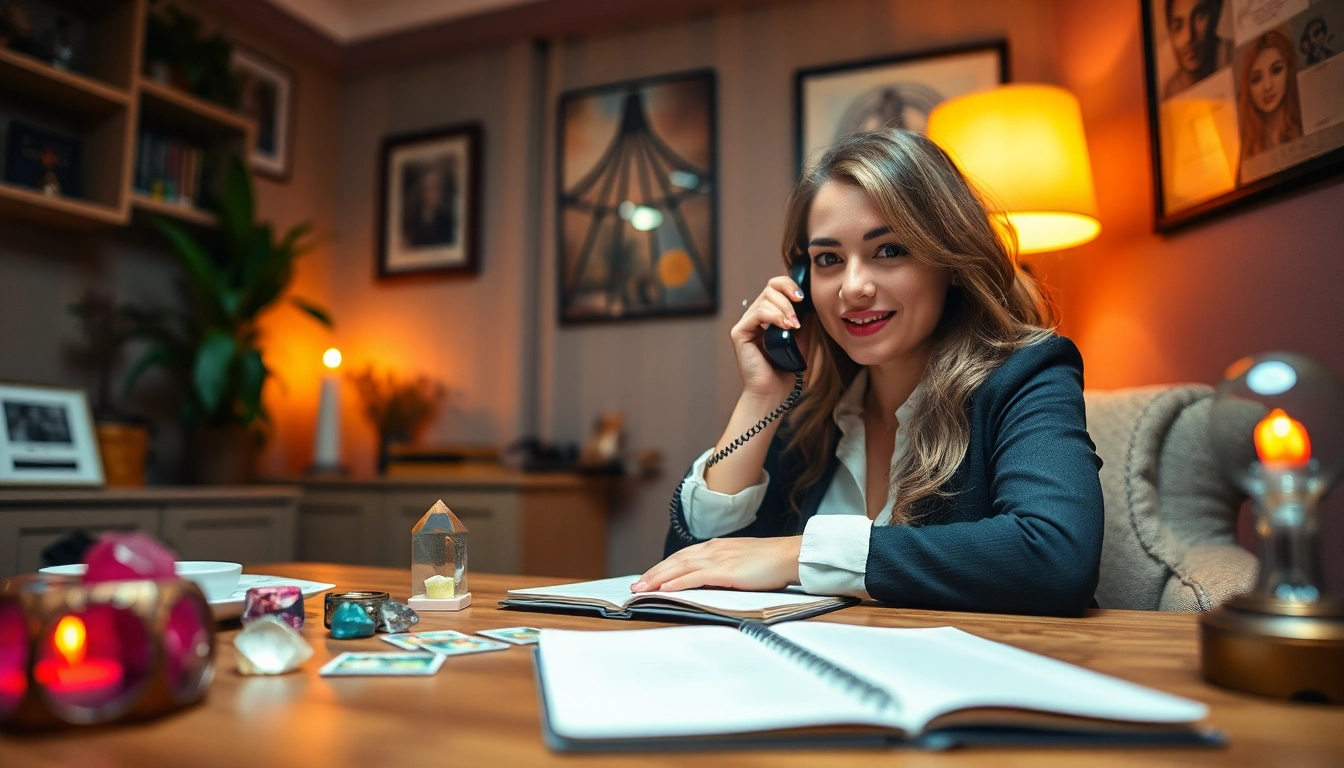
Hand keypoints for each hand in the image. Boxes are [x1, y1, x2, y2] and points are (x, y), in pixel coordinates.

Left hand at [631, 537, 802, 592]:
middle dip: (653, 573)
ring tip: (642, 589)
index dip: (663, 567)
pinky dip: (678, 582)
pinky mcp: (725, 571)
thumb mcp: (741, 562)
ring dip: (658, 578)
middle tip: (636, 586)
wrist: (789, 555)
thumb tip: (709, 581)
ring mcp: (718, 559)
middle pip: (675, 561)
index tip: (649, 577)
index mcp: (716, 547)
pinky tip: (666, 589)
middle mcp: (713, 549)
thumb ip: (723, 568)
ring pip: (680, 567)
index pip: (682, 556)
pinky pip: (695, 577)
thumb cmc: (770, 562)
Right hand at [733, 276, 810, 401]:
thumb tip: (811, 298)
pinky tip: (786, 327)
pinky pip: (758, 313)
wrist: (775, 392)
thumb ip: (805, 318)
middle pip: (770, 287)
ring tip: (794, 326)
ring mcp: (746, 324)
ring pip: (765, 298)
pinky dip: (774, 316)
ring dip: (785, 309)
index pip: (775, 287)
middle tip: (799, 316)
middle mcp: (755, 317)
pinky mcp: (739, 333)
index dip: (789, 285)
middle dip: (789, 296)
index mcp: (768, 315)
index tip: (803, 297)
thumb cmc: (788, 369)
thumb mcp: (803, 337)